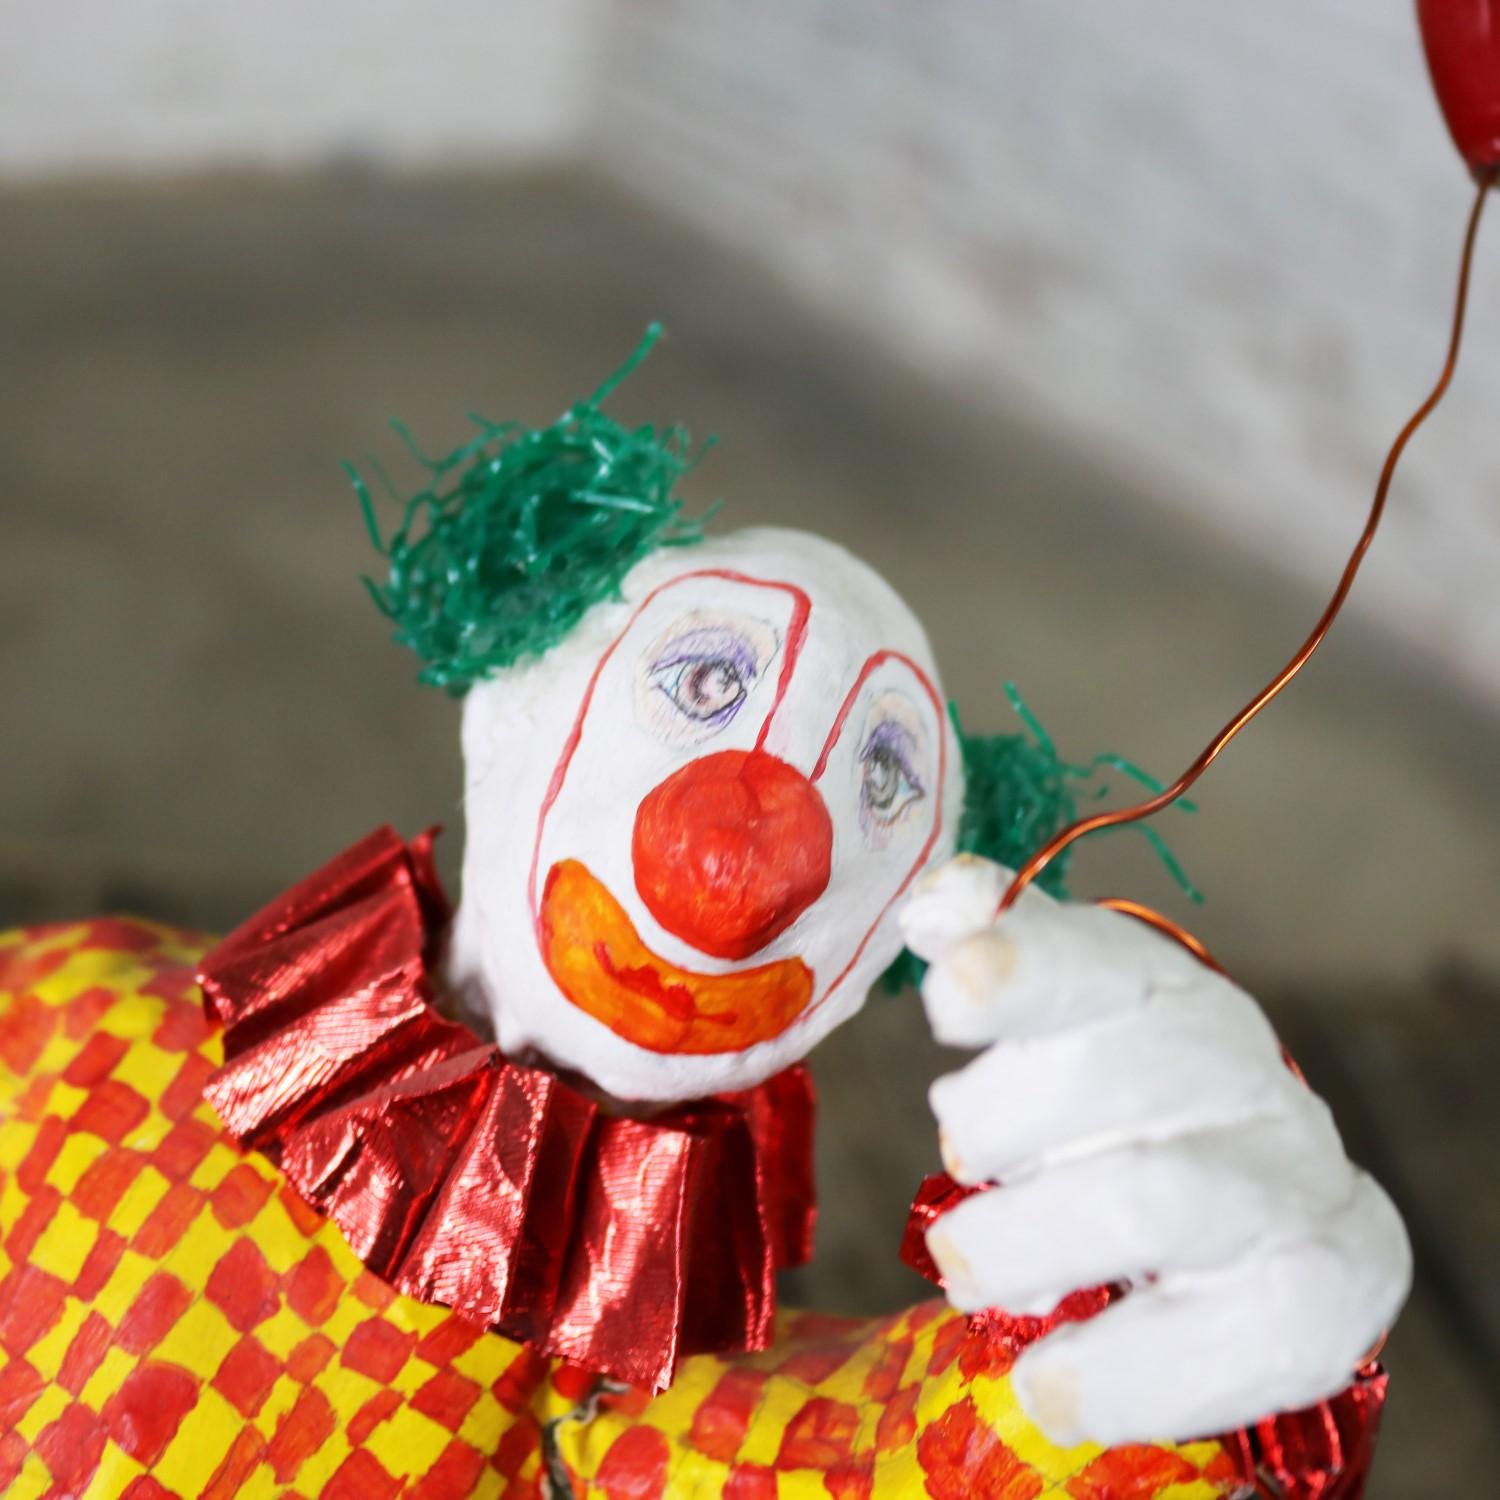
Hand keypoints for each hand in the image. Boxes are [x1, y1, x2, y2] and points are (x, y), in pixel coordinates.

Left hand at [898, 855, 1410, 1447]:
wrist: (1267, 1217)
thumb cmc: (1119, 1105)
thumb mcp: (1059, 1020)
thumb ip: (1004, 961)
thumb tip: (935, 908)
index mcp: (1154, 986)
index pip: (1092, 960)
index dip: (1023, 969)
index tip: (950, 991)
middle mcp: (1234, 1066)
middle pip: (1108, 1078)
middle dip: (1000, 1128)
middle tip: (960, 1168)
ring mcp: (1288, 1179)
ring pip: (1154, 1200)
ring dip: (1032, 1242)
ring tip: (968, 1268)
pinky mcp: (1322, 1293)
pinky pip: (1225, 1343)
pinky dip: (1116, 1373)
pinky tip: (1048, 1384)